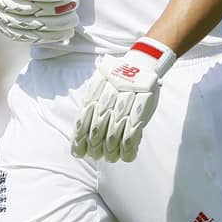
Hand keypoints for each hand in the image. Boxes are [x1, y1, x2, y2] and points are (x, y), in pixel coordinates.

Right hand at [0, 0, 81, 43]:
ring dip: (54, 24)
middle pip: (26, 8)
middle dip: (53, 7)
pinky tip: (66, 32)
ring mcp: (2, 18)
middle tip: (74, 2)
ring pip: (28, 26)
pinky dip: (49, 36)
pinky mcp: (11, 31)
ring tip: (74, 18)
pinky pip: (29, 38)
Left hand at [72, 37, 176, 162]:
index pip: (83, 119)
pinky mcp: (142, 108)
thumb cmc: (117, 79)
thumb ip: (91, 105)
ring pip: (114, 134)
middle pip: (98, 129)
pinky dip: (128, 148)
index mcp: (96, 90)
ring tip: (111, 158)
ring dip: (111, 151)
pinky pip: (132, 133)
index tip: (79, 152)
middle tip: (96, 155)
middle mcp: (108, 97)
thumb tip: (80, 134)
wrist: (141, 64)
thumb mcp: (99, 84)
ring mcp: (126, 103)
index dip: (80, 138)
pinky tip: (126, 154)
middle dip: (95, 147)